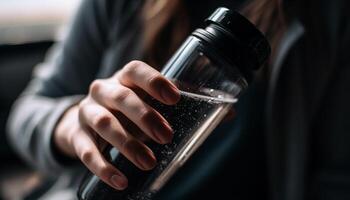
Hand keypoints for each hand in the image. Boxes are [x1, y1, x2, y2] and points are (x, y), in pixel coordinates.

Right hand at [54, 61, 179, 189]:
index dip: (154, 82)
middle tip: (166, 136)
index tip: (174, 98)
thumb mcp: (140, 101)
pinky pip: (87, 152)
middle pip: (122, 98)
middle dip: (146, 117)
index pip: (136, 70)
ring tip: (149, 162)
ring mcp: (86, 112)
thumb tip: (203, 105)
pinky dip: (104, 168)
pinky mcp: (76, 136)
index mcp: (122, 79)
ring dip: (128, 144)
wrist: (84, 121)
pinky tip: (120, 181)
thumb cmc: (123, 111)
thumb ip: (162, 103)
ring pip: (104, 124)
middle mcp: (102, 91)